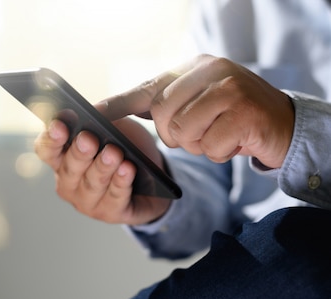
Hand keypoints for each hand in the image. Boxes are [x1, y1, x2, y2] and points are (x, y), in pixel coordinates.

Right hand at [34, 117, 170, 224]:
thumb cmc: (124, 147)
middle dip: (79, 153)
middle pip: (69, 168)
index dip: (51, 138)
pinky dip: (121, 183)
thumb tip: (98, 110)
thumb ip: (103, 119)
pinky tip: (128, 169)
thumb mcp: (114, 126)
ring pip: (92, 184)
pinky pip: (115, 198)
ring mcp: (87, 201)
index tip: (59, 125)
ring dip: (102, 168)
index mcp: (61, 158)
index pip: (46, 149)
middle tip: (88, 138)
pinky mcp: (110, 213)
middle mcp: (68, 182)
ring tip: (113, 153)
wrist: (152, 177)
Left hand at [101, 54, 293, 168]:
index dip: (119, 103)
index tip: (92, 113)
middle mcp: (211, 70)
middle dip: (173, 134)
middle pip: (162, 114)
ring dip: (197, 144)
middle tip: (196, 133)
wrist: (284, 123)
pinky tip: (233, 141)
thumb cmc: (232, 116)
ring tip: (217, 134)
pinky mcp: (245, 113)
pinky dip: (218, 152)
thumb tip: (120, 110)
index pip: (148, 87)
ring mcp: (230, 89)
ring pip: (183, 131)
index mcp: (195, 66)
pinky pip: (209, 146)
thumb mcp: (198, 102)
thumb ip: (166, 103)